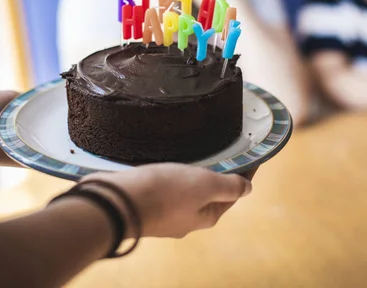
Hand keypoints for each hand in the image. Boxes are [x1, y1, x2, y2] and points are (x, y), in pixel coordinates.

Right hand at [82, 163, 251, 238]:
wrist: (115, 202)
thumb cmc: (163, 194)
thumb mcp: (204, 185)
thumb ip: (228, 186)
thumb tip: (248, 189)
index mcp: (206, 216)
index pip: (233, 193)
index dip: (244, 173)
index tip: (251, 154)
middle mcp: (186, 218)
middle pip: (210, 192)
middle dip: (218, 173)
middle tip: (224, 147)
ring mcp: (165, 212)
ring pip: (187, 189)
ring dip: (194, 172)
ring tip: (198, 149)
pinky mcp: (146, 201)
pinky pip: (166, 186)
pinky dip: (173, 173)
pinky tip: (169, 160)